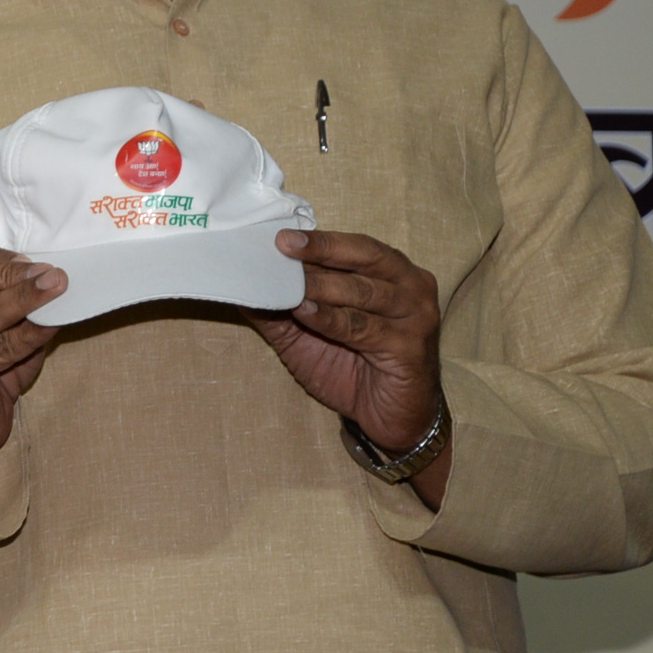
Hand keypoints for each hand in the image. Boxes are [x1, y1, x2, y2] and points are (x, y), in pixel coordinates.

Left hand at [251, 228, 445, 496]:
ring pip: (364, 291)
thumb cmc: (351, 365)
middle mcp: (410, 285)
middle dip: (322, 250)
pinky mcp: (411, 348)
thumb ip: (278, 305)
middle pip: (365, 256)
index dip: (318, 239)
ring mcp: (415, 316)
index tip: (278, 235)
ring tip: (287, 282)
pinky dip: (331, 319)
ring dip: (322, 286)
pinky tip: (304, 312)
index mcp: (391, 271)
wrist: (390, 416)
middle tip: (283, 245)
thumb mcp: (304, 332)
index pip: (354, 246)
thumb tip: (237, 281)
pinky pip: (364, 329)